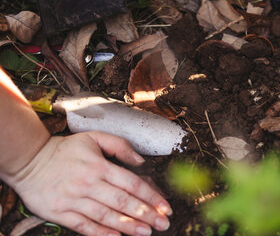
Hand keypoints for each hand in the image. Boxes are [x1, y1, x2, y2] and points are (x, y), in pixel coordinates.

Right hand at [5, 132, 171, 235]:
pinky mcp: (60, 213)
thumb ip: (120, 146)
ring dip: (128, 226)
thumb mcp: (94, 138)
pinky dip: (100, 233)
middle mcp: (88, 183)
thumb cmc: (66, 149)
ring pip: (106, 215)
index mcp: (98, 166)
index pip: (131, 183)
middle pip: (122, 201)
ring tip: (146, 232)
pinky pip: (83, 226)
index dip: (151, 196)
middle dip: (146, 214)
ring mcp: (73, 200)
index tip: (165, 206)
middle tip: (163, 224)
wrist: (29, 161)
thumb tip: (141, 161)